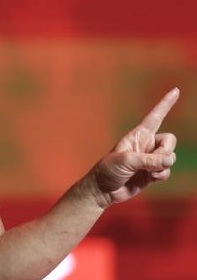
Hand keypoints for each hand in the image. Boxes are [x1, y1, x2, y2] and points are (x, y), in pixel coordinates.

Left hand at [90, 88, 178, 207]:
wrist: (103, 190)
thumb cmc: (108, 170)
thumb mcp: (126, 161)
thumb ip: (148, 160)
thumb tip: (169, 161)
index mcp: (137, 135)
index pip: (155, 116)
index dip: (165, 104)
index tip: (175, 90)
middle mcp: (146, 144)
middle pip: (170, 140)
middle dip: (165, 151)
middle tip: (152, 161)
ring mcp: (150, 158)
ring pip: (170, 157)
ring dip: (161, 166)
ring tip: (145, 172)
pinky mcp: (152, 172)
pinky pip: (167, 170)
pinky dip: (161, 175)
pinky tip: (149, 178)